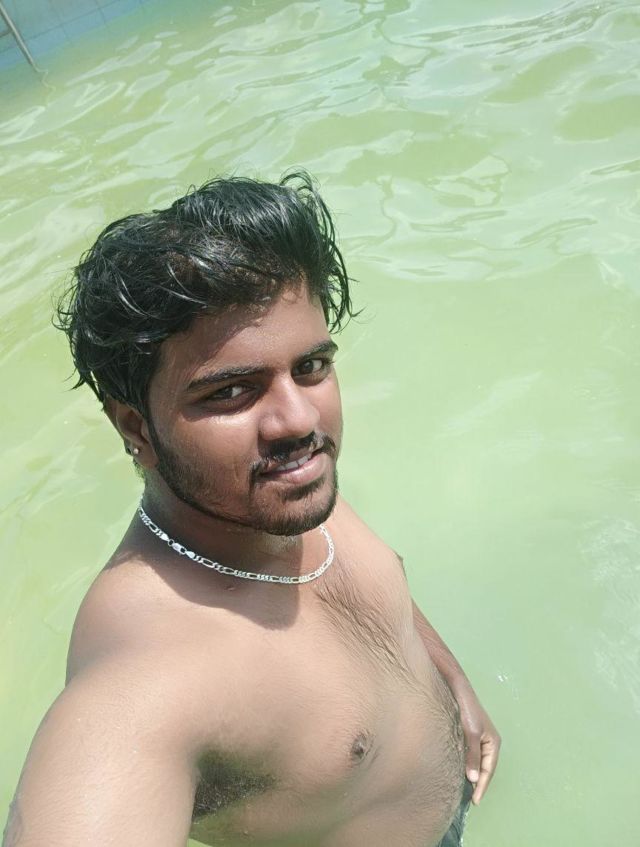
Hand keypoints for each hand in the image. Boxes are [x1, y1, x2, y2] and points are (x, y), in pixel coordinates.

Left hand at [452, 682, 500, 803]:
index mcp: (493, 742)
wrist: (457, 688)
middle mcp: (488, 742)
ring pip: (477, 762)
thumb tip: (472, 778)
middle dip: (478, 783)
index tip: (475, 801)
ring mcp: (479, 738)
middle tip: (470, 800)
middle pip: (484, 768)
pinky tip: (459, 771)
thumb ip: (472, 756)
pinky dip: (467, 765)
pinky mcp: (469, 735)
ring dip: (472, 775)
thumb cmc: (466, 709)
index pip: (488, 770)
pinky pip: (470, 755)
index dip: (482, 786)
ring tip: (465, 790)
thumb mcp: (471, 733)